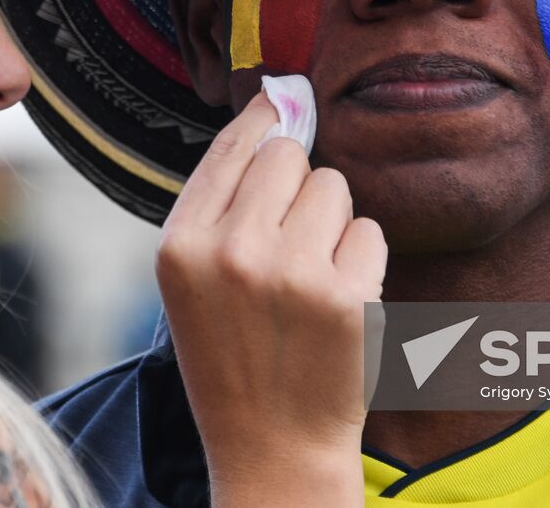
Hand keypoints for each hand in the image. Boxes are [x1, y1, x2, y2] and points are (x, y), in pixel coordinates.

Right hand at [156, 90, 386, 507]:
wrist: (273, 449)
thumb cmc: (234, 352)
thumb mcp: (194, 279)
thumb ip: (225, 196)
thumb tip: (279, 100)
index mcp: (179, 245)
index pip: (232, 147)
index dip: (265, 122)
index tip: (283, 105)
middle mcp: (230, 252)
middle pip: (288, 156)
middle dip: (298, 186)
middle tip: (289, 241)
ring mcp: (291, 274)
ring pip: (334, 187)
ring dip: (332, 221)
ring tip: (310, 278)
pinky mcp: (348, 298)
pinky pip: (369, 231)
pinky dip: (362, 260)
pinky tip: (339, 303)